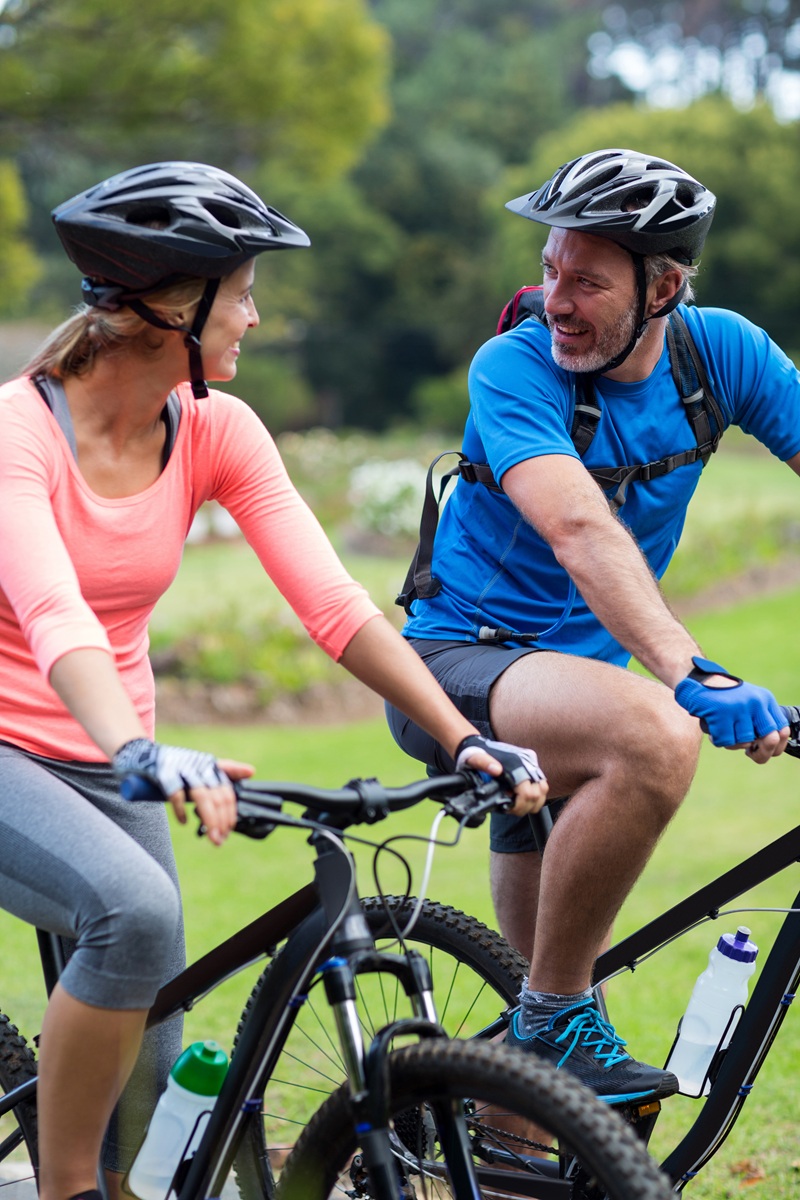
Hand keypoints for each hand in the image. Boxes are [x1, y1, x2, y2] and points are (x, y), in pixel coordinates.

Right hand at [112, 739, 253, 843]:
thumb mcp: (201, 766)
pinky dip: (181, 810)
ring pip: (202, 796)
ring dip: (209, 820)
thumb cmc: (175, 763)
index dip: (229, 814)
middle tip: (219, 840)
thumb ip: (225, 770)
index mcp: (209, 766)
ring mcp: (181, 769)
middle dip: (221, 822)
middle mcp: (198, 766)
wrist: (141, 754)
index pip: (227, 792)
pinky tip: (184, 822)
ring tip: (211, 837)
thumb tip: (252, 771)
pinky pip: (177, 793)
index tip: (228, 831)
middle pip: (217, 797)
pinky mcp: (164, 773)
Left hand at [454, 734, 547, 814]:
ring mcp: (530, 762)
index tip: (508, 808)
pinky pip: (540, 784)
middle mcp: (527, 761)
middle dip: (526, 806)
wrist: (478, 744)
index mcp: (515, 762)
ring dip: (532, 802)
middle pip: (538, 792)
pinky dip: (534, 795)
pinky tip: (521, 798)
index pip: (527, 791)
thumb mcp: (475, 758)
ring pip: (542, 789)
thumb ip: (484, 763)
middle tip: (512, 809)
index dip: (519, 804)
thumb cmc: (476, 754)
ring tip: (517, 806)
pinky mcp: (530, 764)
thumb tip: (496, 770)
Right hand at [674, 657, 788, 761]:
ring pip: (744, 742)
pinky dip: (717, 740)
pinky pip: (724, 741)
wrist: (695, 681)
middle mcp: (755, 701)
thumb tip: (771, 747)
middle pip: (768, 739)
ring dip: (732, 743)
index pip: (782, 729)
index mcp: (765, 699)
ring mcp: (739, 706)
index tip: (762, 749)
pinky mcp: (720, 712)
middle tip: (748, 750)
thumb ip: (759, 723)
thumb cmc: (722, 699)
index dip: (775, 746)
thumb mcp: (747, 704)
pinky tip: (712, 731)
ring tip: (723, 732)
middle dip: (758, 750)